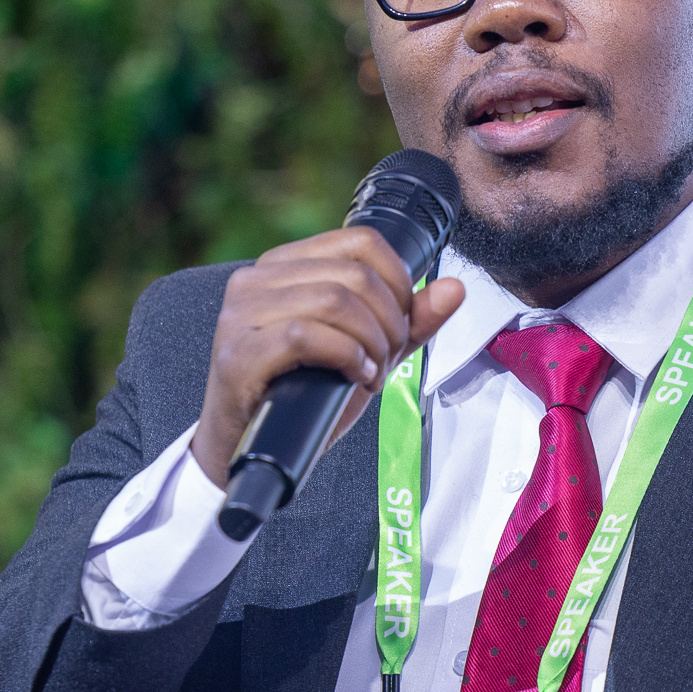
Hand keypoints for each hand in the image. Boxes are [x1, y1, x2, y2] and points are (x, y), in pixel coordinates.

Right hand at [191, 227, 465, 486]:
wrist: (250, 449)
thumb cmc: (304, 396)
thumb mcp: (366, 351)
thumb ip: (409, 321)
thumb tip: (455, 288)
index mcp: (284, 265)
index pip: (361, 241)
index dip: (399, 281)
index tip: (401, 323)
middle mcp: (256, 280)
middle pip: (355, 275)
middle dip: (390, 322)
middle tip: (387, 359)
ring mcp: (240, 315)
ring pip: (335, 301)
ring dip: (371, 343)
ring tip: (371, 372)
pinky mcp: (237, 353)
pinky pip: (306, 336)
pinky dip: (346, 358)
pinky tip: (355, 379)